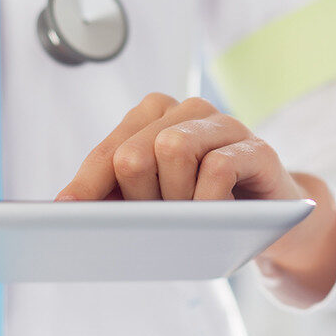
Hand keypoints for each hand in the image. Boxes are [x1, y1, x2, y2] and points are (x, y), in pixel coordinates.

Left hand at [56, 93, 335, 306]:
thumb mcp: (159, 204)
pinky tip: (214, 216)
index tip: (65, 212)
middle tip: (156, 225)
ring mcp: (226, 124)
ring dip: (175, 199)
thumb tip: (68, 209)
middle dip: (138, 199)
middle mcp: (189, 111)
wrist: (271, 220)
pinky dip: (208, 200)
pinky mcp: (258, 147)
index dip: (87, 184)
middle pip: (135, 152)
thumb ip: (120, 197)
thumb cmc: (207, 209)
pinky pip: (219, 168)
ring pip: (173, 149)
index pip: (110, 150)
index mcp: (156, 117)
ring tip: (189, 219)